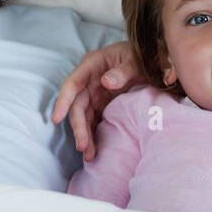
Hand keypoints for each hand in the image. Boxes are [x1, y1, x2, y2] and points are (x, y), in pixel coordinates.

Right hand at [51, 40, 142, 156]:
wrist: (155, 60)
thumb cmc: (144, 54)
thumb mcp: (137, 59)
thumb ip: (124, 70)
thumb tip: (105, 82)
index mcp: (93, 64)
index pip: (73, 84)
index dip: (63, 101)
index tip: (56, 118)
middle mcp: (89, 80)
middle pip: (77, 105)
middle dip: (78, 127)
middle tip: (83, 146)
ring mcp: (95, 94)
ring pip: (84, 117)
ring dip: (85, 135)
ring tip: (89, 156)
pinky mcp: (102, 105)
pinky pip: (94, 121)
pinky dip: (94, 135)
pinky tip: (95, 151)